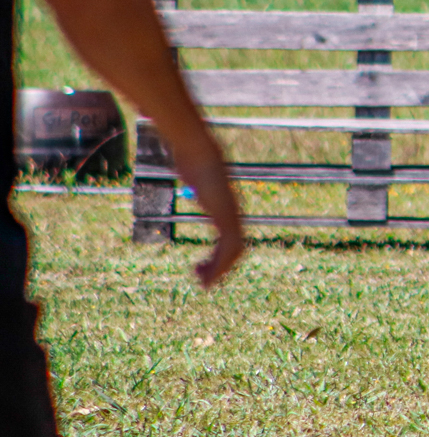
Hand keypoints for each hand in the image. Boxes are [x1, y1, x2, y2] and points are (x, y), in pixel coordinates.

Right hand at [163, 128, 246, 289]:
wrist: (199, 153)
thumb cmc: (192, 161)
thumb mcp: (192, 176)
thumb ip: (193, 180)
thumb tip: (183, 170)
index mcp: (227, 208)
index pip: (232, 238)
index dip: (222, 255)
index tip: (204, 265)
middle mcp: (234, 213)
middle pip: (237, 248)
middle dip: (223, 267)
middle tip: (204, 281)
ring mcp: (232, 215)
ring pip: (234, 251)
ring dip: (221, 270)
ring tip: (203, 283)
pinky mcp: (226, 217)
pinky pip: (228, 247)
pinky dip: (218, 263)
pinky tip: (202, 272)